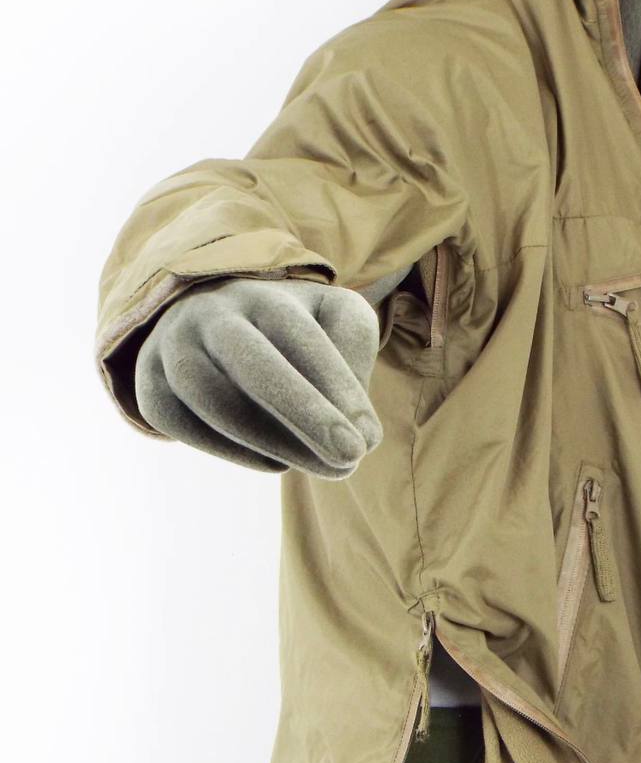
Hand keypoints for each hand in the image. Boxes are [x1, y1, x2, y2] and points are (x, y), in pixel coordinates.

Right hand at [134, 277, 383, 477]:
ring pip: (214, 401)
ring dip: (275, 444)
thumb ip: (355, 355)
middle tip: (350, 460)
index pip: (300, 337)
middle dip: (304, 415)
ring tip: (327, 469)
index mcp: (262, 293)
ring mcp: (171, 348)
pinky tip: (277, 461)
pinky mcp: (149, 388)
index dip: (337, 389)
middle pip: (252, 363)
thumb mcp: (334, 321)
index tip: (369, 440)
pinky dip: (239, 453)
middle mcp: (211, 314)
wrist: (207, 320)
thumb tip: (361, 429)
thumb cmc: (290, 330)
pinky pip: (188, 428)